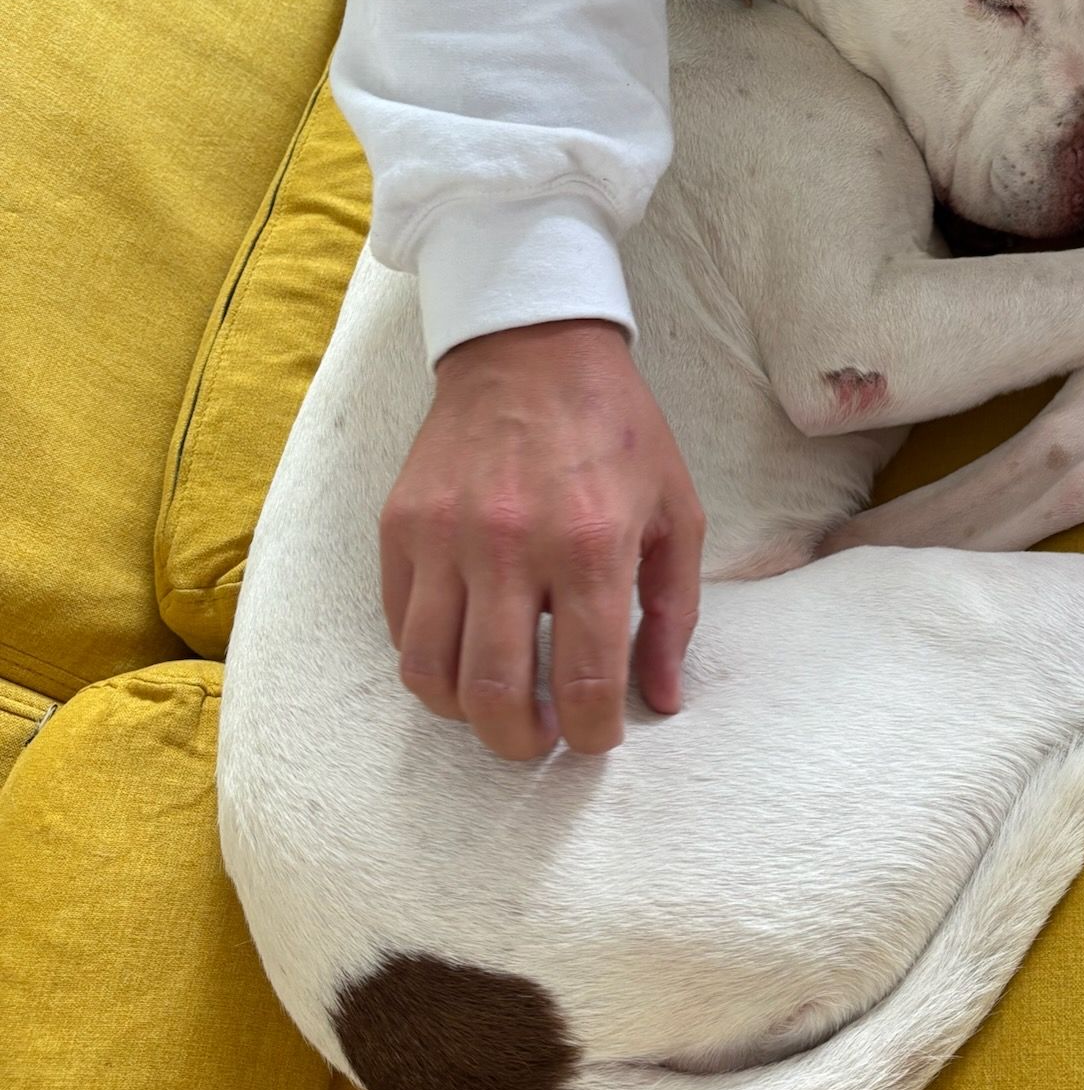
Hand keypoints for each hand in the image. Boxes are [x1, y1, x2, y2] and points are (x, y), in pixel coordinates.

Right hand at [379, 320, 704, 758]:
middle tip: (542, 737)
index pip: (585, 683)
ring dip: (465, 712)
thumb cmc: (616, 431)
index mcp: (591, 546)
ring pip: (430, 675)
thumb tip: (662, 700)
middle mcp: (511, 546)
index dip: (592, 735)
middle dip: (522, 743)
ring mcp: (445, 537)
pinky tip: (464, 651)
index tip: (598, 737)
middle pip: (496, 695)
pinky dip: (428, 660)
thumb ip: (674, 614)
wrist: (531, 346)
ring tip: (497, 704)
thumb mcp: (677, 512)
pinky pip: (400, 627)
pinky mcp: (400, 526)